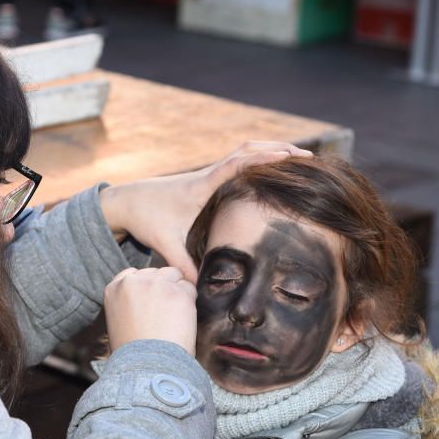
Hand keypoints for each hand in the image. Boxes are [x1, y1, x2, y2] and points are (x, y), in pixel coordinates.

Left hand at [100, 141, 311, 280]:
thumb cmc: (147, 219)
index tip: (290, 157)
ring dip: (271, 152)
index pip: (237, 165)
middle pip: (248, 150)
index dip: (263, 160)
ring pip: (245, 153)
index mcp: (202, 186)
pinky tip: (276, 169)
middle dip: (278, 150)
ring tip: (301, 159)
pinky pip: (239, 162)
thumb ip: (182, 265)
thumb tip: (198, 288)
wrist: (128, 202)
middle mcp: (208, 175)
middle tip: (310, 158)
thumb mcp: (165, 244)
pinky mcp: (209, 179)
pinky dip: (259, 160)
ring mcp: (209, 174)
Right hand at [104, 267, 197, 354]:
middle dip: (162, 288)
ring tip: (172, 318)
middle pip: (156, 272)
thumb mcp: (118, 322)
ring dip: (177, 292)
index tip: (149, 305)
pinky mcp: (178, 292)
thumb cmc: (132, 353)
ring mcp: (156, 284)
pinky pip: (190, 288)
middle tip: (163, 315)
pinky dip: (190, 303)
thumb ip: (129, 302)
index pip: (133, 274)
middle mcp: (134, 281)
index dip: (145, 289)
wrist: (147, 367)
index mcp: (114, 288)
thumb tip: (148, 297)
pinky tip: (181, 322)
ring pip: (175, 275)